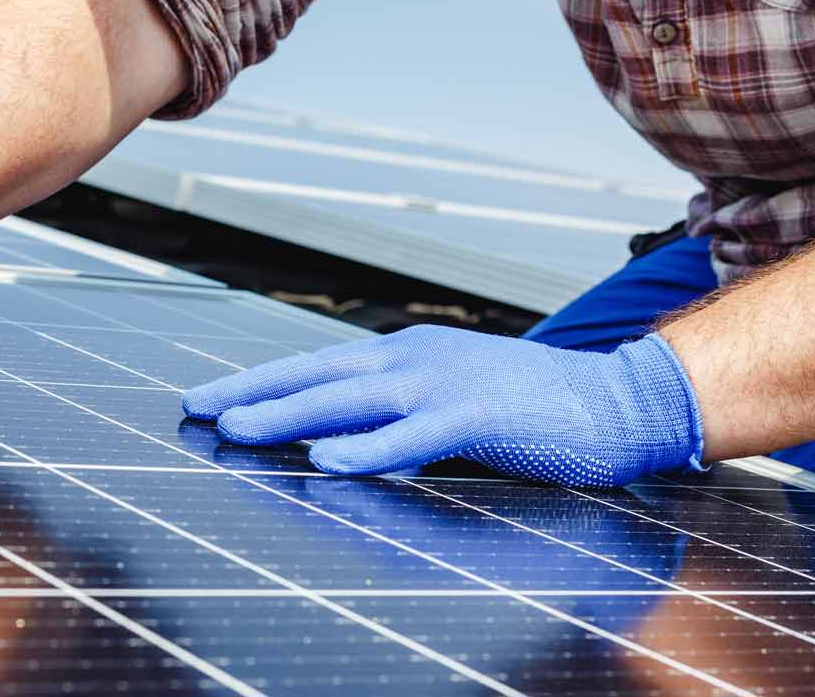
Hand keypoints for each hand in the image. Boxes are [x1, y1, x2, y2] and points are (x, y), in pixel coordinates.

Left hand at [181, 325, 704, 486]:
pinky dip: (369, 447)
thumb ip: (398, 414)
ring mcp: (446, 383)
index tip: (210, 397)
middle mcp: (416, 358)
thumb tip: (337, 436)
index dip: (261, 382)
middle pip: (318, 374)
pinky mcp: (480, 416)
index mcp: (407, 354)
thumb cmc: (533, 408)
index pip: (317, 366)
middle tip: (195, 406)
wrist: (619, 400)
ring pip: (351, 398)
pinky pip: (414, 435)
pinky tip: (327, 461)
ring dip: (289, 414)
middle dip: (252, 392)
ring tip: (235, 428)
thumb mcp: (450, 400)